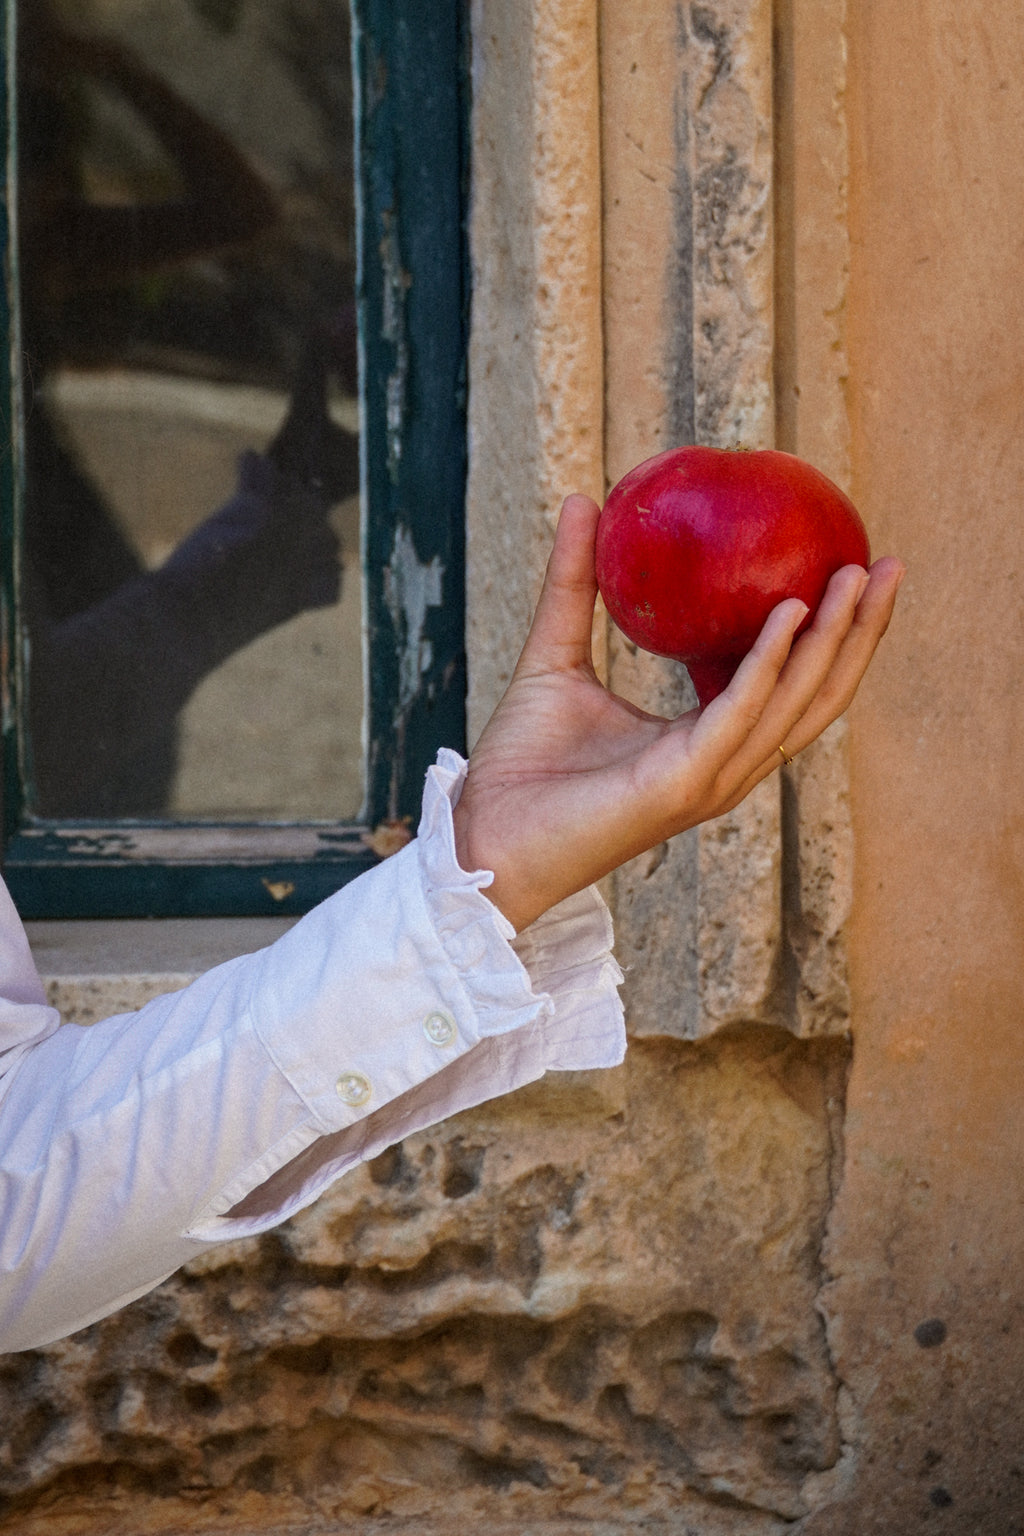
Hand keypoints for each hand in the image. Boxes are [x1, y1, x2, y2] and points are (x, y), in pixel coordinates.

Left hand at [453, 493, 903, 930]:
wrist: (482, 833)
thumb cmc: (520, 764)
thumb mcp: (554, 653)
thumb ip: (574, 583)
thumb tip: (582, 499)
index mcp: (705, 741)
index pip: (789, 686)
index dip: (831, 633)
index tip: (854, 567)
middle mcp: (722, 763)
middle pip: (816, 697)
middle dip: (860, 632)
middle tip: (887, 563)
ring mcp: (709, 779)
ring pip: (794, 706)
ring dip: (834, 641)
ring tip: (856, 576)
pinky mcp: (682, 785)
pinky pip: (737, 715)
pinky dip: (769, 665)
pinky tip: (789, 613)